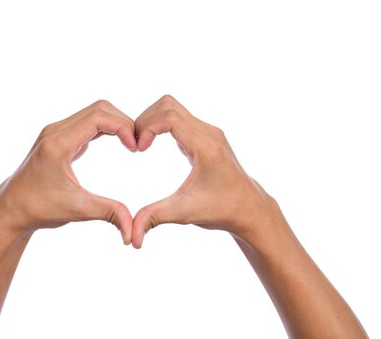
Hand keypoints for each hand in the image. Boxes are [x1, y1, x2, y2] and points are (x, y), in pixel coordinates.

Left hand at [0, 99, 136, 243]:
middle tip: (138, 145)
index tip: (136, 148)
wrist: (11, 209)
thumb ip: (108, 213)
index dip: (123, 127)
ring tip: (131, 144)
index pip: (98, 117)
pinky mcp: (58, 137)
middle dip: (123, 122)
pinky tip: (119, 143)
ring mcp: (56, 132)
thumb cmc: (39, 209)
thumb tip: (133, 231)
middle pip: (99, 109)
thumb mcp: (77, 210)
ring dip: (116, 123)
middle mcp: (55, 131)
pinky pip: (87, 122)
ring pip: (93, 112)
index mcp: (58, 144)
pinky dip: (106, 128)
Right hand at [132, 95, 282, 247]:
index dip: (147, 127)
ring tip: (141, 144)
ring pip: (173, 108)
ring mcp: (209, 132)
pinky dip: (161, 124)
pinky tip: (152, 144)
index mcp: (205, 147)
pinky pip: (179, 118)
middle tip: (135, 144)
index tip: (138, 149)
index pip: (170, 117)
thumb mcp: (185, 213)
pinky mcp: (206, 136)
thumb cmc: (221, 210)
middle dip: (145, 120)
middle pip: (169, 105)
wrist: (249, 209)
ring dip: (152, 120)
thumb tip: (131, 237)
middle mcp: (209, 133)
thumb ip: (155, 218)